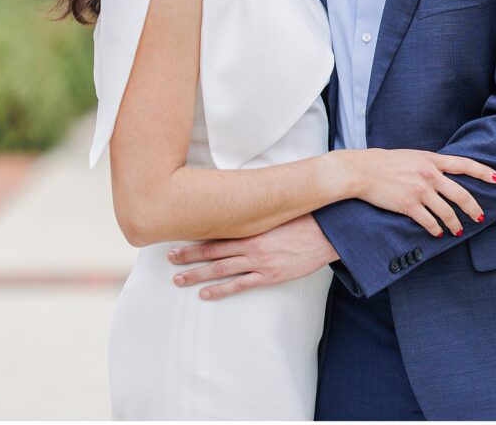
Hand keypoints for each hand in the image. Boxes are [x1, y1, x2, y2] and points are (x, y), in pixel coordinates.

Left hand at [167, 214, 337, 299]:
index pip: (216, 230)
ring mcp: (259, 261)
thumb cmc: (303, 218)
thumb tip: (241, 202)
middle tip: (169, 259)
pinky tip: (206, 294)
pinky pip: (240, 284)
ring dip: (197, 275)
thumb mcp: (277, 210)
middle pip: (212, 251)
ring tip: (179, 279)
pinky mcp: (269, 275)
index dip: (196, 235)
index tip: (178, 236)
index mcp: (251, 226)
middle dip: (189, 255)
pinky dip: (221, 290)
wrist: (327, 233)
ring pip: (220, 269)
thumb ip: (258, 210)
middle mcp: (251, 243)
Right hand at [355, 149, 495, 236]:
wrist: (363, 170)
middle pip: (461, 194)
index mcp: (431, 160)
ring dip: (455, 223)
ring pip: (447, 212)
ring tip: (458, 230)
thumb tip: (444, 172)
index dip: (483, 172)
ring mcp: (420, 191)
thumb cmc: (386, 162)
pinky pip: (429, 222)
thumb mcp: (412, 156)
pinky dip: (436, 229)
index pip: (464, 164)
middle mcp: (429, 175)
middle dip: (473, 208)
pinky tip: (437, 232)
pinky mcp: (409, 205)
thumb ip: (430, 164)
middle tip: (480, 216)